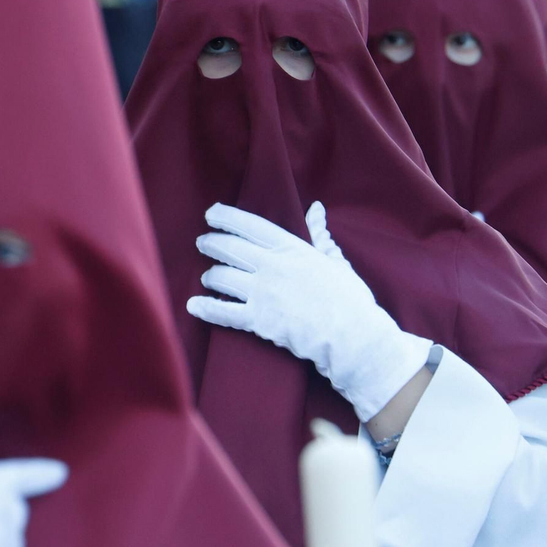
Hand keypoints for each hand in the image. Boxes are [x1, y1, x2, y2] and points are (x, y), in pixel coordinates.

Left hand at [187, 202, 431, 421]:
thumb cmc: (349, 299)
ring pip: (221, 277)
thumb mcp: (335, 261)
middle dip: (210, 243)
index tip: (211, 214)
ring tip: (209, 277)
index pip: (249, 225)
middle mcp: (272, 266)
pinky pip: (222, 312)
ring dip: (210, 276)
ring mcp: (263, 293)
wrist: (353, 337)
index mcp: (291, 247)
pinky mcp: (258, 321)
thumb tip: (316, 209)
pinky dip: (205, 308)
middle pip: (228, 248)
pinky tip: (193, 305)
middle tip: (202, 243)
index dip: (225, 217)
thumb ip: (319, 234)